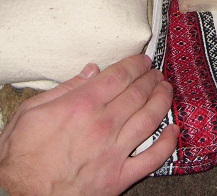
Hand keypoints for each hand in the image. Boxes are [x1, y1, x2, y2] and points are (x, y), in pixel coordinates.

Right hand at [0, 55, 177, 194]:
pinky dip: (168, 142)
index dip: (137, 65)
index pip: (121, 76)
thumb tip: (92, 71)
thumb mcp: (31, 112)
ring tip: (167, 90)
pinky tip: (174, 130)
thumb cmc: (20, 156)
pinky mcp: (120, 176)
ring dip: (163, 100)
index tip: (144, 61)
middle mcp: (104, 125)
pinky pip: (154, 157)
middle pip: (139, 93)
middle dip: (152, 79)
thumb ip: (65, 88)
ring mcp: (115, 151)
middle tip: (157, 73)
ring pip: (151, 118)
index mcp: (83, 105)